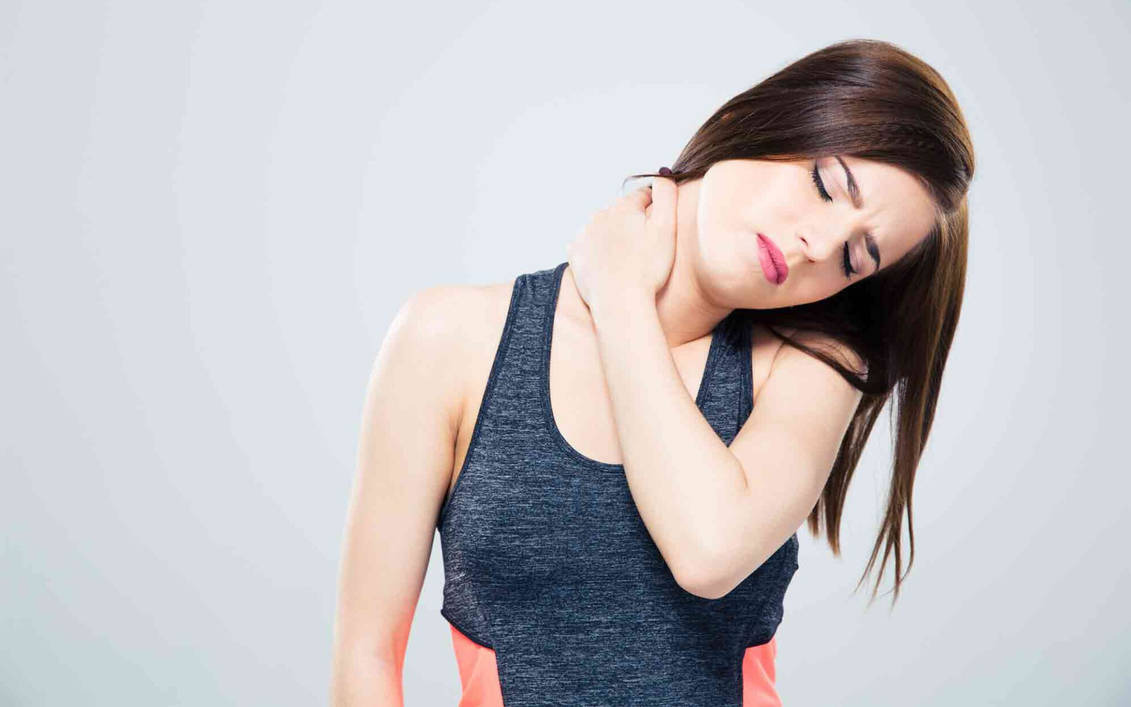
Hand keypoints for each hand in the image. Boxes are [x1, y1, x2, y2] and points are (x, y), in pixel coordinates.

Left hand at [566, 175, 677, 312]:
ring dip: (614, 236)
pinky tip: (608, 262)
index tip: (660, 227)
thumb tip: (664, 175)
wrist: (620, 302)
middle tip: (645, 247)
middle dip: (633, 223)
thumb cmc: (648, 269)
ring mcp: (584, 235)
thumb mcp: (667, 227)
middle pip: (621, 212)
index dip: (655, 210)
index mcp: (623, 206)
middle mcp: (600, 215)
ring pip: (603, 228)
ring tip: (628, 257)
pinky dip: (597, 250)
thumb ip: (667, 195)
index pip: (643, 197)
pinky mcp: (576, 254)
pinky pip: (587, 246)